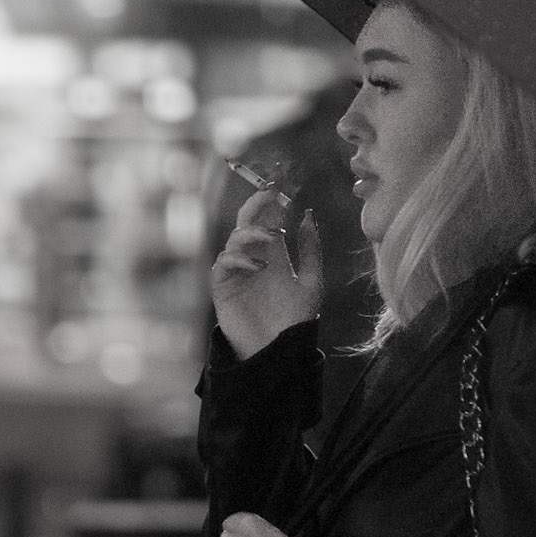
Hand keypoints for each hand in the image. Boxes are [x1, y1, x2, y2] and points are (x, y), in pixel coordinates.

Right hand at [212, 189, 322, 358]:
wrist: (278, 351)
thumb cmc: (296, 321)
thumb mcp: (312, 282)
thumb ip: (310, 250)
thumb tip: (308, 215)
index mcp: (274, 255)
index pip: (269, 220)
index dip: (272, 202)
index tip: (280, 184)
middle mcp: (253, 259)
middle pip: (248, 222)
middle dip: (257, 205)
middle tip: (270, 193)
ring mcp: (237, 272)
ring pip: (235, 239)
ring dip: (252, 233)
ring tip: (271, 237)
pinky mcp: (224, 288)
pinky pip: (223, 264)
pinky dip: (238, 259)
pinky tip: (258, 265)